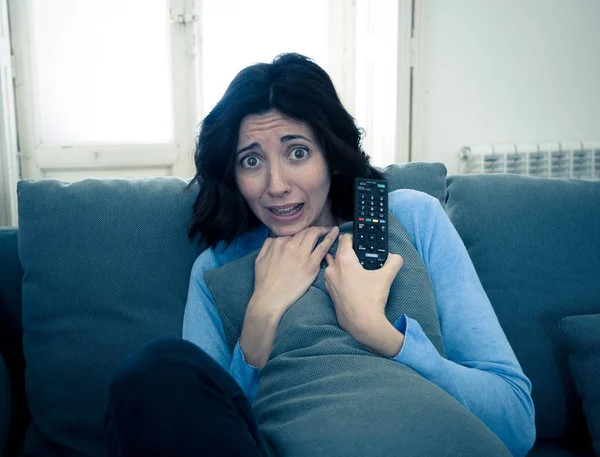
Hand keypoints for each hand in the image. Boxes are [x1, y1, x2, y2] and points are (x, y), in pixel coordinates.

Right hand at [241, 225, 339, 367]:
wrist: (270, 298)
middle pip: (305, 232)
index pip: (293, 234)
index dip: (301, 235)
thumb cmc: (264, 282)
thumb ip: (267, 246)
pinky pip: (323, 247)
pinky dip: (330, 238)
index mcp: (279, 243)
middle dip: (314, 229)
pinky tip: (335, 233)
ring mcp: (302, 254)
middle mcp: (290, 245)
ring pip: (314, 235)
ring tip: (329, 229)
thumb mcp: (259, 259)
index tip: (305, 237)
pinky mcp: (311, 264)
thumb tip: (274, 239)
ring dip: (323, 230)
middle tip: (321, 230)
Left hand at [324, 233, 404, 356]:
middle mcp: (333, 269)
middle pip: (337, 250)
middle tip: (359, 253)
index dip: (353, 236)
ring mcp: (329, 281)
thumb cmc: (371, 300)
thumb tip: (396, 257)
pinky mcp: (329, 292)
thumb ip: (393, 262)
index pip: (345, 238)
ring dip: (340, 262)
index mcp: (344, 260)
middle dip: (347, 250)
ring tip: (355, 267)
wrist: (362, 324)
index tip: (359, 238)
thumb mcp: (386, 277)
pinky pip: (332, 278)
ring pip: (332, 264)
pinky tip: (350, 281)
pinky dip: (338, 275)